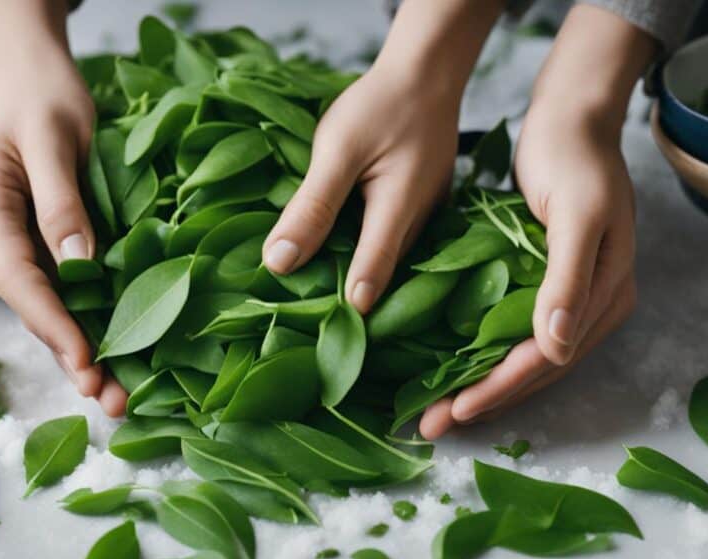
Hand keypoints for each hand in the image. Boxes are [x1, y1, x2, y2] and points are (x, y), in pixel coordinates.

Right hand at [0, 0, 126, 414]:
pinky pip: (58, 294)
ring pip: (45, 310)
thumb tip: (78, 265)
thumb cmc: (36, 98)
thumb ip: (60, 200)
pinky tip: (114, 355)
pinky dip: (85, 325)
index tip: (87, 360)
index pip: (18, 279)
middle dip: (73, 357)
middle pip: (31, 309)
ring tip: (120, 395)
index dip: (53, 324)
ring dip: (81, 352)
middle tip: (116, 401)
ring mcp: (7, 251)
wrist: (22, 79)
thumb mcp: (50, 137)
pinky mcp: (32, 251)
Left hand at [261, 0, 502, 312]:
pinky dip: (376, 251)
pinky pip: (399, 238)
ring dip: (368, 274)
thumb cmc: (378, 105)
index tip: (338, 335)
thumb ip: (312, 206)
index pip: (375, 264)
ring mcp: (428, 212)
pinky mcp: (424, 205)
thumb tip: (279, 262)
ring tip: (332, 306)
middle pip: (388, 267)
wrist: (425, 74)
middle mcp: (421, 217)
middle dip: (361, 295)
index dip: (355, 299)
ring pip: (395, 255)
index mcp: (400, 205)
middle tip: (326, 331)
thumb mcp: (336, 149)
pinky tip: (351, 260)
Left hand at [419, 108, 637, 438]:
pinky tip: (450, 365)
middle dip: (483, 399)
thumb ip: (568, 282)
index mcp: (607, 297)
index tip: (455, 407)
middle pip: (534, 370)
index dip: (501, 387)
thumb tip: (556, 349)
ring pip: (522, 358)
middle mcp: (592, 307)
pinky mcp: (546, 284)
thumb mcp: (577, 216)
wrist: (571, 119)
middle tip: (431, 425)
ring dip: (479, 384)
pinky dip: (482, 353)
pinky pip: (513, 332)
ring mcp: (571, 298)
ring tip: (434, 409)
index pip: (547, 359)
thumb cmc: (574, 161)